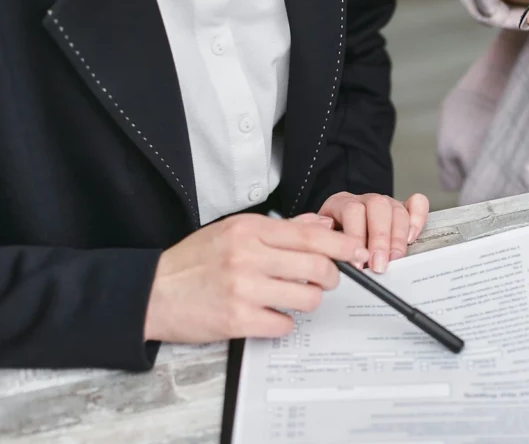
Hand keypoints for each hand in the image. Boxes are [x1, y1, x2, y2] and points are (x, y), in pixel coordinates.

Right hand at [144, 214, 368, 342]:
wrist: (150, 292)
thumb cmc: (194, 261)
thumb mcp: (233, 231)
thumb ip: (280, 229)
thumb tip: (322, 225)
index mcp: (249, 230)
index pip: (310, 235)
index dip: (342, 245)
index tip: (356, 252)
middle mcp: (248, 256)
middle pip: (317, 267)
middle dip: (330, 277)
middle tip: (323, 280)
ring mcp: (243, 289)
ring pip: (307, 298)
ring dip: (308, 301)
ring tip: (292, 298)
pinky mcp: (237, 320)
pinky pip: (284, 324)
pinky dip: (283, 322)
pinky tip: (269, 315)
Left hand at [317, 192, 429, 273]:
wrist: (338, 226)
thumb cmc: (331, 238)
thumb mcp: (322, 240)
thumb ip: (327, 245)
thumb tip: (336, 259)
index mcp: (341, 203)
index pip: (352, 211)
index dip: (356, 238)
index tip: (357, 263)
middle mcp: (365, 200)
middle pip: (377, 208)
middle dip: (380, 239)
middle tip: (379, 265)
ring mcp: (386, 202)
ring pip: (397, 209)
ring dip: (397, 237)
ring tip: (394, 259)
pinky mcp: (403, 207)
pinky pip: (417, 203)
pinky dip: (418, 219)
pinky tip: (412, 237)